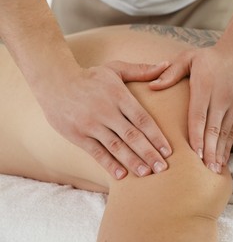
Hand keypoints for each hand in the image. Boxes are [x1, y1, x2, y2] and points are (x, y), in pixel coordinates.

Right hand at [36, 60, 171, 178]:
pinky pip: (96, 152)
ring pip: (116, 147)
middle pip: (132, 136)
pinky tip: (121, 175)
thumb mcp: (115, 69)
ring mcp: (90, 124)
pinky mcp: (77, 135)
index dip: (157, 136)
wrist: (54, 81)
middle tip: (163, 168)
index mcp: (119, 95)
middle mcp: (106, 111)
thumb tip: (166, 65)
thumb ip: (141, 70)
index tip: (168, 151)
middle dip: (149, 153)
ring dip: (133, 161)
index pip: (142, 119)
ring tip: (147, 174)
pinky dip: (109, 164)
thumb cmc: (91, 77)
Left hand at [149, 45, 232, 171]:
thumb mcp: (189, 58)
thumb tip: (151, 86)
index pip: (199, 115)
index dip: (197, 135)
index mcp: (205, 87)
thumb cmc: (211, 57)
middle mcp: (222, 98)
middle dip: (209, 150)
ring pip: (225, 133)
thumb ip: (171, 73)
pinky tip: (223, 159)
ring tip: (214, 170)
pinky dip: (228, 146)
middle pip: (214, 128)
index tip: (194, 153)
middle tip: (204, 170)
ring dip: (220, 152)